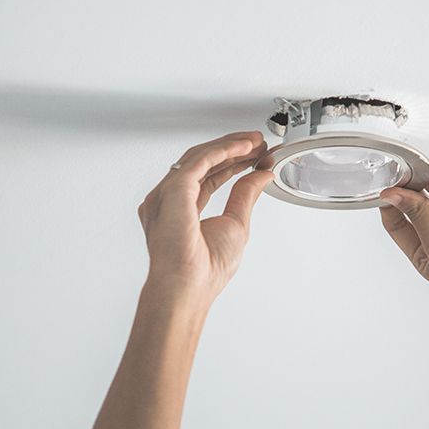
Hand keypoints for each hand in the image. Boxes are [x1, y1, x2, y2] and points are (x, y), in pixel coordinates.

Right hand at [137, 131, 273, 308]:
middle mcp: (170, 200)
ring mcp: (167, 194)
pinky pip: (199, 161)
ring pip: (199, 157)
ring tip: (254, 141)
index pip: (208, 176)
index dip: (232, 162)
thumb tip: (261, 174)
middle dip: (232, 149)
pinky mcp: (173, 190)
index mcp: (182, 210)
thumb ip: (245, 194)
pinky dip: (222, 151)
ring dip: (229, 146)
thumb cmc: (204, 270)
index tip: (255, 155)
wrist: (190, 287)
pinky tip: (242, 146)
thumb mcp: (236, 223)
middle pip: (202, 162)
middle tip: (257, 142)